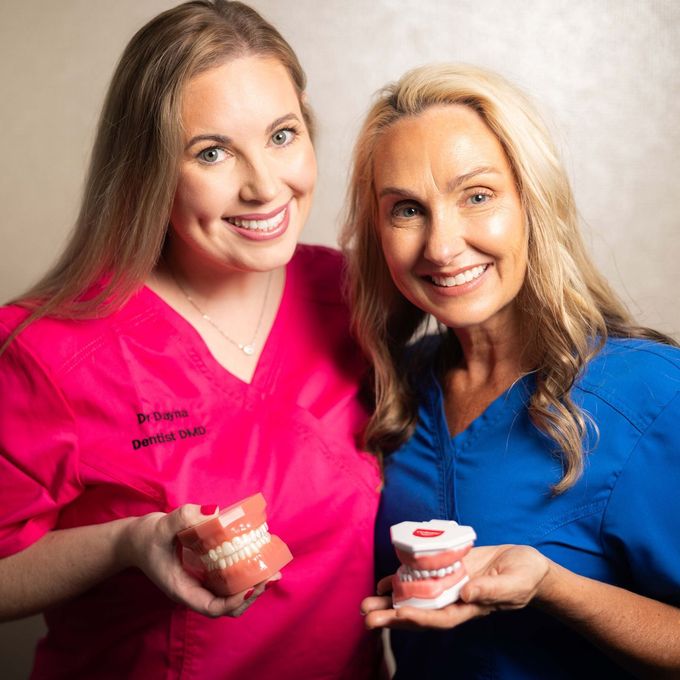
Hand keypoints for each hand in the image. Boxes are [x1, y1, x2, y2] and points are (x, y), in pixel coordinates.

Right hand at [121, 504, 279, 617]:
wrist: (135, 539)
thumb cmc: (145, 537)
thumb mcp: (161, 525)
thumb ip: (185, 517)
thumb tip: (215, 513)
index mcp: (182, 589)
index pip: (211, 608)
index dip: (234, 602)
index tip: (252, 586)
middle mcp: (194, 590)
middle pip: (227, 606)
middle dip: (251, 595)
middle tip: (271, 576)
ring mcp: (201, 582)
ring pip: (231, 595)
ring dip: (253, 586)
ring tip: (273, 570)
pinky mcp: (206, 571)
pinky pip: (229, 579)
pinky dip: (245, 573)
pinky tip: (259, 558)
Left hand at [361, 544, 550, 629]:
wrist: (525, 564)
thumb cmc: (524, 575)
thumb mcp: (513, 582)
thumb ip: (491, 589)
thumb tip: (466, 593)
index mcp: (470, 608)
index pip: (440, 618)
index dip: (418, 618)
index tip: (396, 617)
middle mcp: (454, 600)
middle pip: (420, 613)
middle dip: (393, 616)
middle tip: (366, 617)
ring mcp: (448, 586)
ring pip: (415, 597)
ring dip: (390, 601)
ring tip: (365, 604)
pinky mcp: (447, 570)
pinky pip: (421, 578)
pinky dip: (402, 580)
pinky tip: (383, 582)